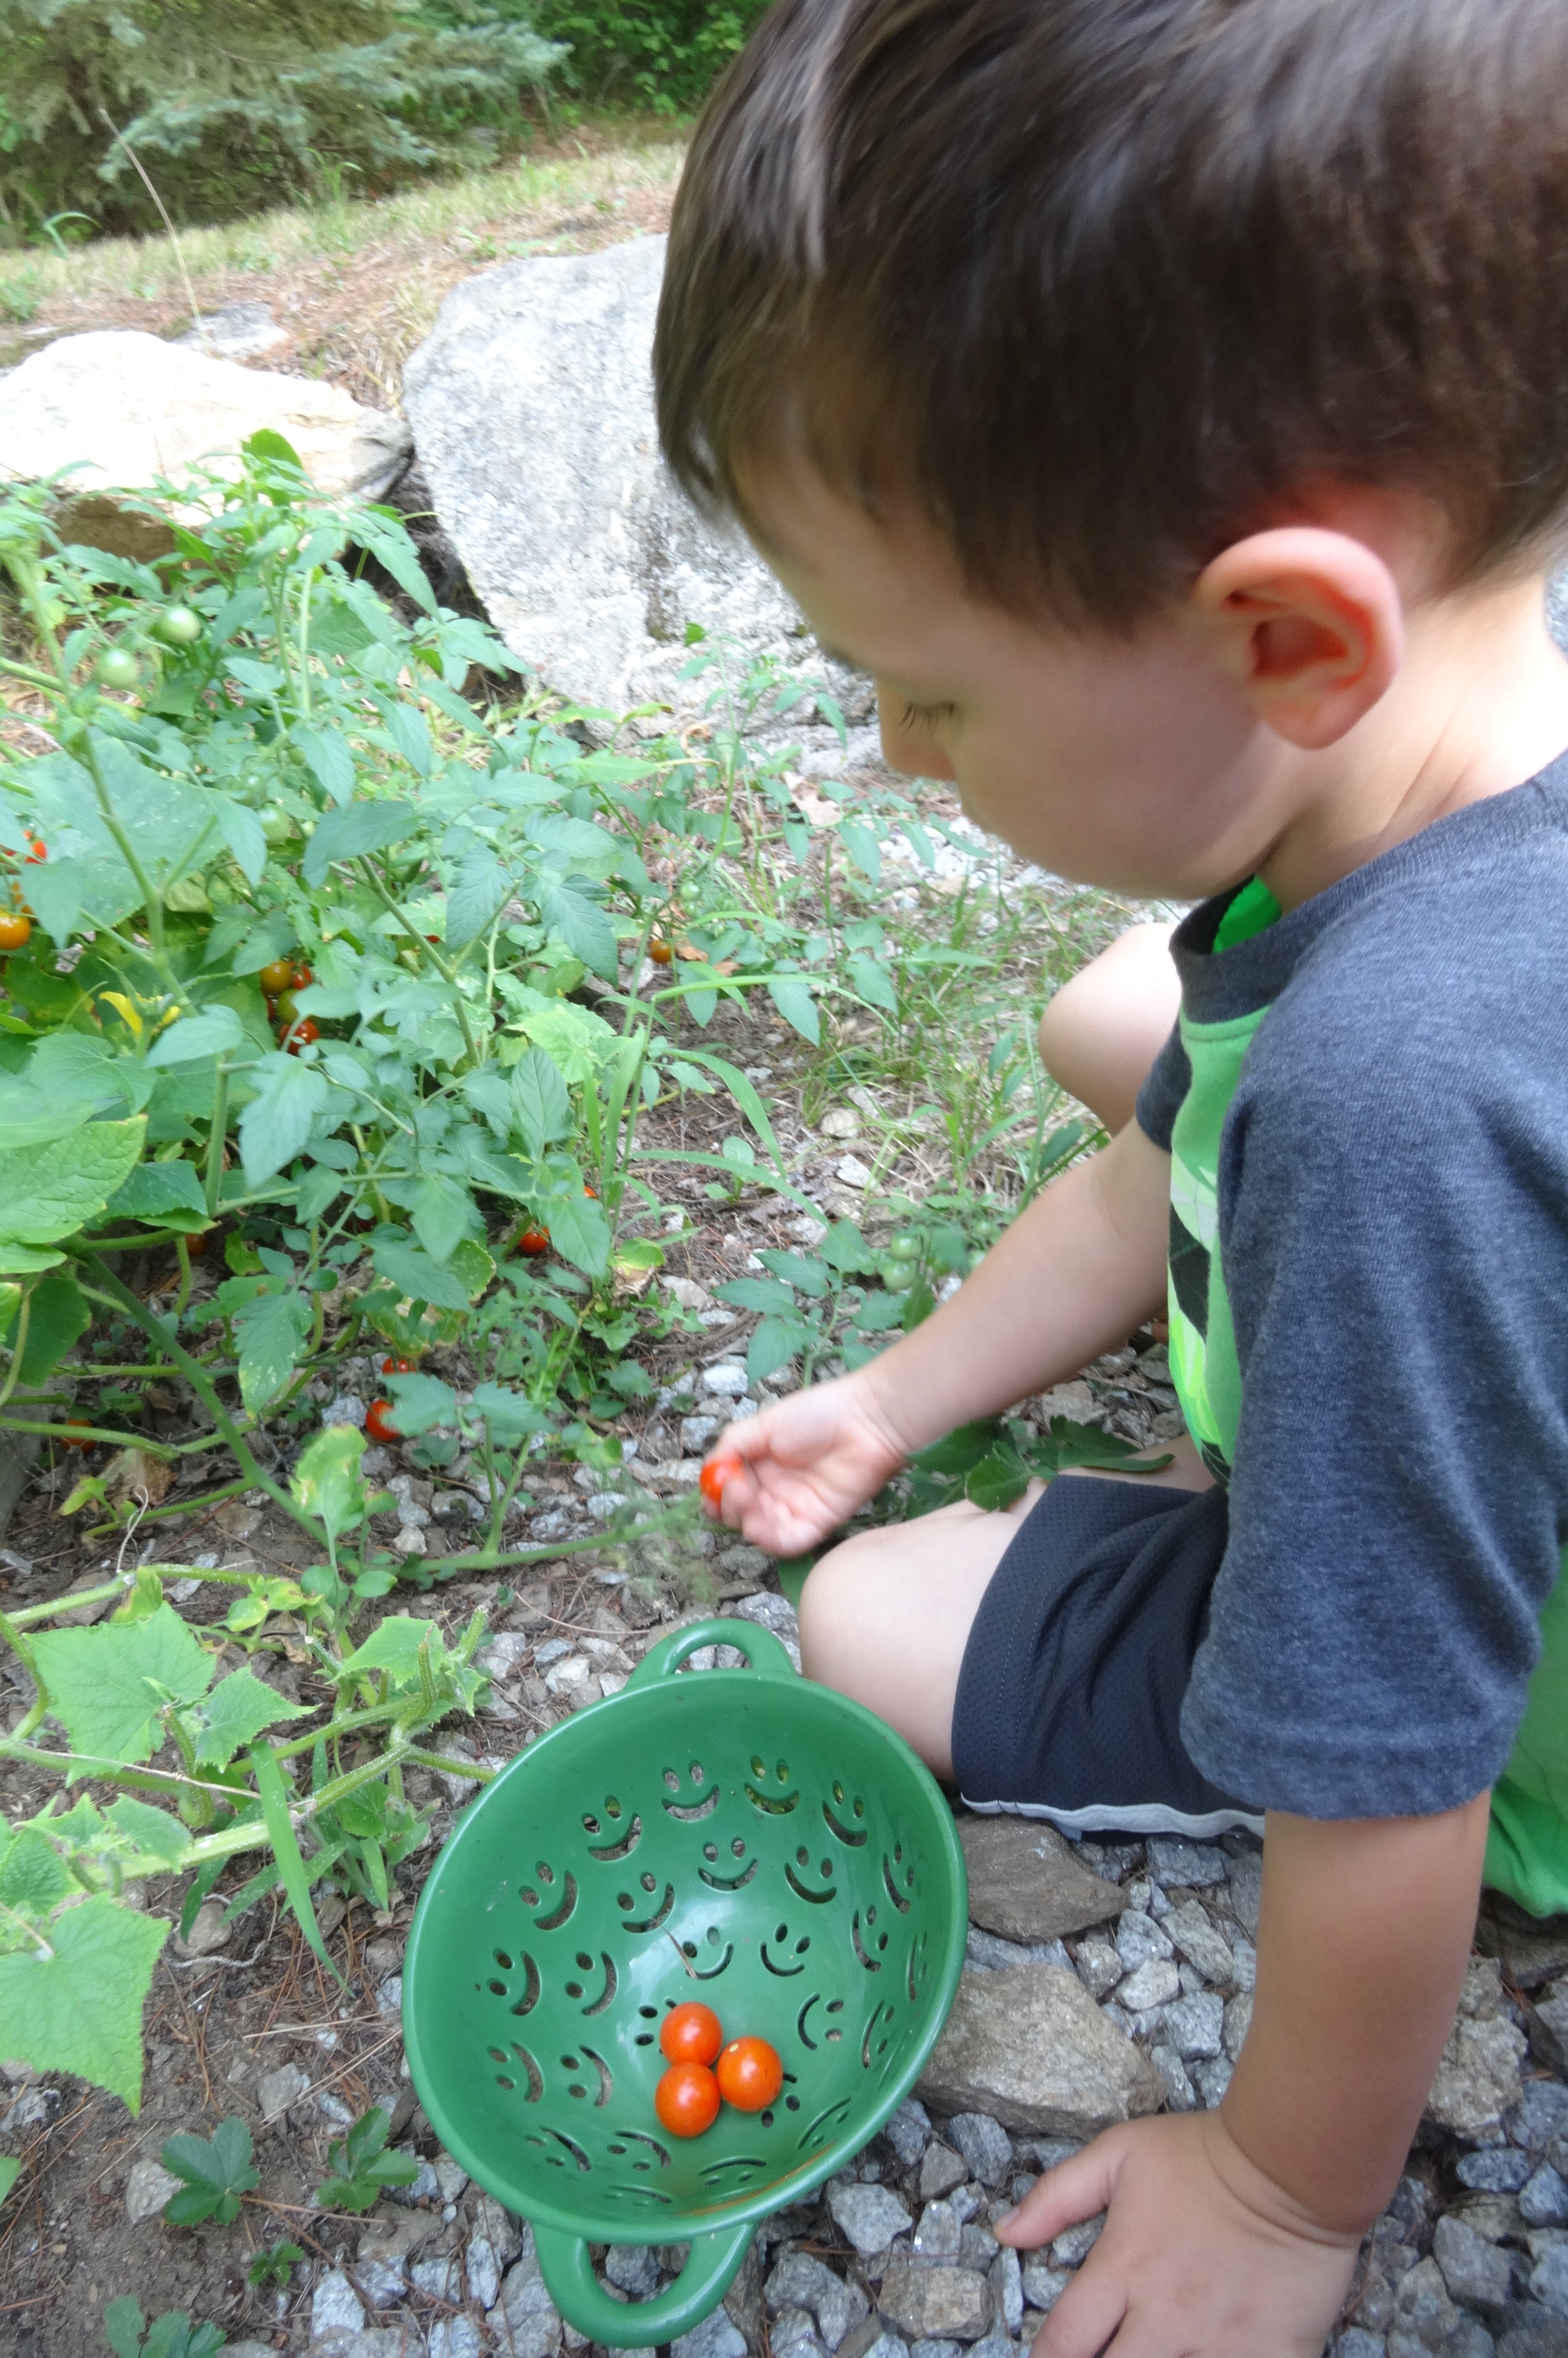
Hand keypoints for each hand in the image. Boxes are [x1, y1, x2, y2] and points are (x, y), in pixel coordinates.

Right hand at [701, 1368, 909, 1553]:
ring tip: (750, 1496)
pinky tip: (767, 1515)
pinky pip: (787, 1543)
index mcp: (761, 1466)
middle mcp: (775, 1490)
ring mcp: (795, 1509)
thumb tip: (711, 1474)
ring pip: (759, 1532)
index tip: (712, 1488)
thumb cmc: (817, 1414)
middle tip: (737, 1487)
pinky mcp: (817, 1523)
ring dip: (746, 1519)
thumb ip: (732, 1446)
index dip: (716, 1495)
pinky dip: (770, 1536)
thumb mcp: (763, 1423)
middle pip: (740, 1515)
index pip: (729, 1491)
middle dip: (729, 1505)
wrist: (865, 1421)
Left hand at [997, 2112, 1359, 2357]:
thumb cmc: (1204, 2154)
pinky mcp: (1274, 2356)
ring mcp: (1220, 2342)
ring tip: (1153, 2356)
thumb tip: (1005, 2232)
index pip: (1062, 2344)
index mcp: (1124, 2270)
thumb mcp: (1120, 2154)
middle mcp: (1166, 2316)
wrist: (1294, 2163)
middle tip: (1101, 2356)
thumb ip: (1057, 2196)